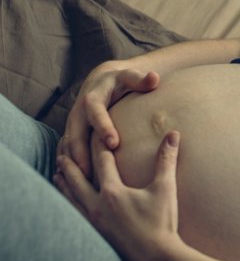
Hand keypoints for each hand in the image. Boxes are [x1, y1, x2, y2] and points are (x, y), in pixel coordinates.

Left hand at [54, 130, 182, 260]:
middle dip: (71, 163)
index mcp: (112, 192)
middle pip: (77, 179)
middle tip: (62, 151)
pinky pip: (74, 215)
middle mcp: (96, 206)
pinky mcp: (94, 235)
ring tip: (57, 174)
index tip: (93, 131)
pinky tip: (67, 203)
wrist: (157, 260)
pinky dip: (67, 204)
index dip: (98, 143)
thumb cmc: (162, 224)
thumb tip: (173, 134)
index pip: (101, 160)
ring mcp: (92, 223)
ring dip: (63, 184)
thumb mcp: (165, 188)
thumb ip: (166, 159)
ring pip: (70, 198)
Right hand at [58, 63, 159, 177]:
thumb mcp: (129, 77)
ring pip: (68, 146)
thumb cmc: (121, 81)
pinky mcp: (71, 133)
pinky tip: (75, 182)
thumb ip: (141, 79)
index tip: (114, 143)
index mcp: (93, 98)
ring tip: (84, 183)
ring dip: (73, 164)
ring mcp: (72, 124)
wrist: (101, 81)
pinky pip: (65, 151)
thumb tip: (154, 77)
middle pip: (76, 134)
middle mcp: (78, 112)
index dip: (103, 127)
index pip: (96, 112)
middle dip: (82, 153)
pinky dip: (68, 165)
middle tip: (92, 173)